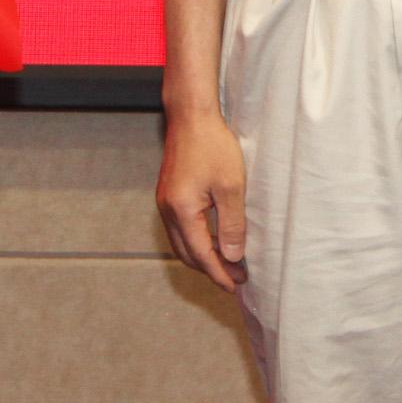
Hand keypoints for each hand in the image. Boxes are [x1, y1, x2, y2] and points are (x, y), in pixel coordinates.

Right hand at [156, 108, 248, 292]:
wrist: (191, 116)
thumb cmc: (213, 146)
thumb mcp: (231, 187)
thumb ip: (231, 225)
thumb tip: (231, 257)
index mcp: (181, 210)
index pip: (201, 255)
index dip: (219, 273)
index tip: (236, 286)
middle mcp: (167, 209)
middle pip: (186, 254)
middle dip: (211, 270)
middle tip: (237, 278)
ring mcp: (165, 201)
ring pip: (181, 243)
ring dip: (203, 256)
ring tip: (228, 262)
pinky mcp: (168, 194)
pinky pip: (179, 228)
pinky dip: (196, 241)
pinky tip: (213, 239)